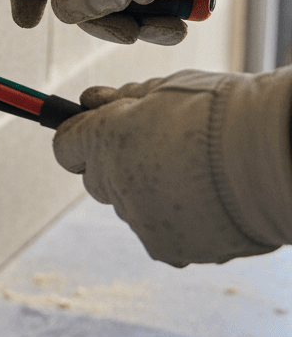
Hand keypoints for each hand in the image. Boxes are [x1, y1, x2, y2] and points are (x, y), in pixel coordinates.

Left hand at [53, 69, 291, 265]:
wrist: (274, 156)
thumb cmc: (222, 112)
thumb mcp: (166, 89)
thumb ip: (120, 99)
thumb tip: (88, 100)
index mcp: (104, 140)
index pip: (65, 146)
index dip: (82, 137)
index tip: (96, 132)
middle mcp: (112, 182)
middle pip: (96, 178)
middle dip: (117, 166)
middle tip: (161, 152)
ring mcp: (137, 219)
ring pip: (130, 207)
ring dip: (150, 195)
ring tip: (197, 176)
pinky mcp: (166, 248)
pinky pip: (160, 233)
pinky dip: (178, 222)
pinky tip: (208, 202)